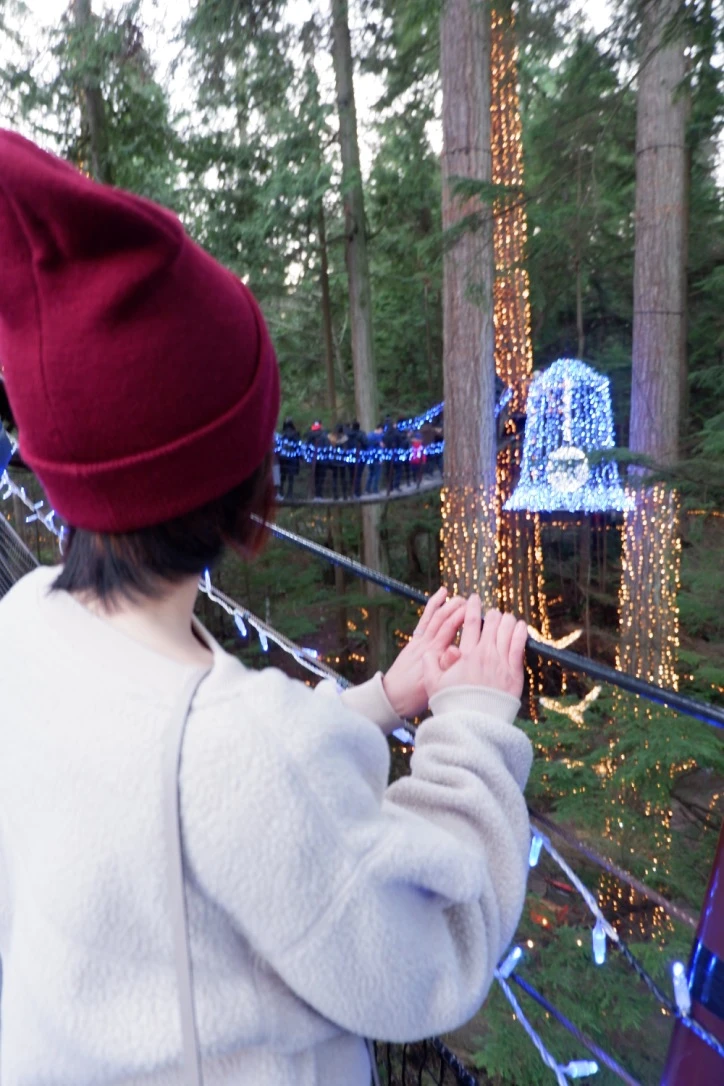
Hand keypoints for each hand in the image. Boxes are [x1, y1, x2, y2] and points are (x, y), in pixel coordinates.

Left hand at [382, 587, 465, 717]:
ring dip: (446, 605)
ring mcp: (419, 642)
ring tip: (459, 597)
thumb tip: (457, 649)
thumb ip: (445, 667)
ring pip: (434, 617)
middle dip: (457, 608)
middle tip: (473, 602)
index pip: (450, 628)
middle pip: (443, 620)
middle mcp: (426, 645)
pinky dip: (432, 606)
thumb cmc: (414, 697)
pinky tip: (441, 596)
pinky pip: (425, 620)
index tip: (477, 610)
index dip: (463, 616)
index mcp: (434, 655)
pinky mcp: (414, 642)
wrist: (391, 699)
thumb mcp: (433, 686)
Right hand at [423, 596, 527, 701]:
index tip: (473, 598)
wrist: (474, 725)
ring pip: (507, 630)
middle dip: (491, 614)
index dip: (472, 607)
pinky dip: (520, 633)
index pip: (469, 622)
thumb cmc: (453, 705)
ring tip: (506, 618)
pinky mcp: (514, 673)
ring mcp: (501, 662)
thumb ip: (430, 664)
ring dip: (507, 620)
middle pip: (491, 623)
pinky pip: (519, 646)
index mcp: (465, 654)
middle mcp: (484, 654)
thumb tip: (427, 652)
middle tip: (491, 612)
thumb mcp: (433, 684)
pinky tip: (521, 626)